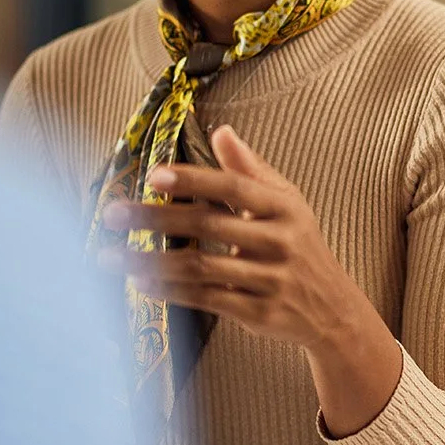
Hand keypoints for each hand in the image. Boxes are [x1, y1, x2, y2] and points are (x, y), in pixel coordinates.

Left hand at [100, 126, 403, 435]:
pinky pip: (207, 300)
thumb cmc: (301, 246)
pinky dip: (171, 291)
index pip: (233, 188)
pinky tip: (140, 282)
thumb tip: (220, 131)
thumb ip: (251, 170)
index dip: (192, 180)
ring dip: (150, 261)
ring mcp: (271, 280)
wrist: (334, 309)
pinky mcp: (260, 313)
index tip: (152, 176)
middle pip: (209, 225)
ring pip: (201, 268)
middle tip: (111, 215)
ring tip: (110, 256)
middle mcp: (281, 242)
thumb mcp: (288, 204)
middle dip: (155, 218)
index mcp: (285, 208)